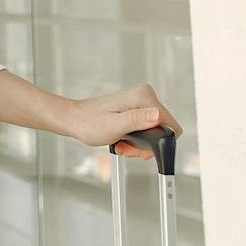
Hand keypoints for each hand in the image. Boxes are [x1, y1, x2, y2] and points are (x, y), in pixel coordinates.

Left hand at [67, 82, 182, 161]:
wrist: (75, 119)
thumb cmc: (89, 123)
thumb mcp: (114, 126)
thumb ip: (136, 121)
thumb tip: (157, 115)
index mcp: (143, 96)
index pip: (171, 126)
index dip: (159, 143)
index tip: (140, 149)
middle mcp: (145, 95)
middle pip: (163, 130)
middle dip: (147, 145)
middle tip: (127, 148)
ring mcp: (141, 101)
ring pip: (155, 132)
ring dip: (139, 144)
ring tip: (122, 145)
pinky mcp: (137, 108)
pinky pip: (146, 129)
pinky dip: (136, 139)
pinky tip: (122, 141)